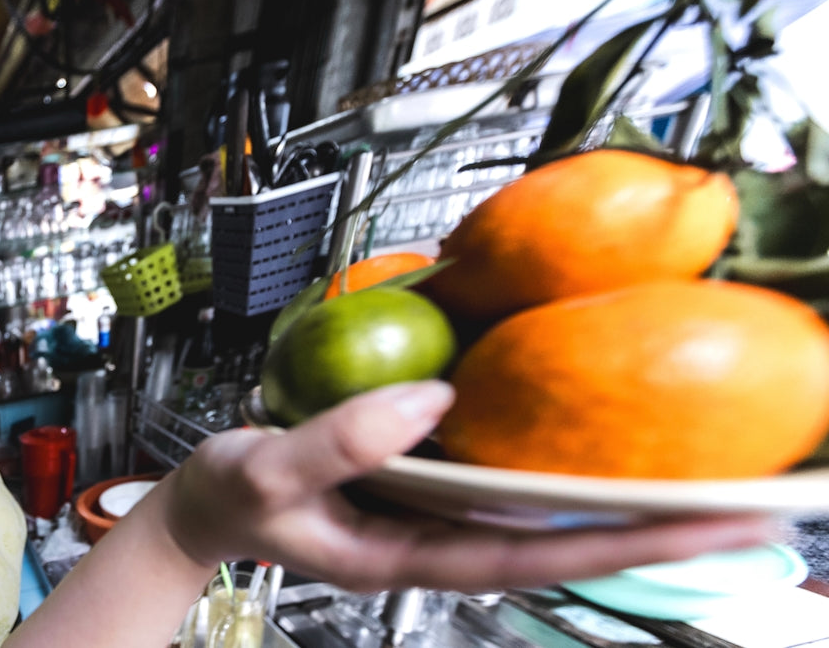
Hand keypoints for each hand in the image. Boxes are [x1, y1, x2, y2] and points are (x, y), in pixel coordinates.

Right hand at [165, 381, 773, 593]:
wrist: (208, 500)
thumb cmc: (230, 496)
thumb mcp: (267, 471)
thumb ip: (342, 441)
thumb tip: (436, 401)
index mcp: (409, 555)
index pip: (539, 558)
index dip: (629, 544)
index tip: (711, 523)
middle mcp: (441, 537)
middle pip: (566, 539)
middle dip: (656, 526)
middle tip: (751, 501)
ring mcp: (438, 508)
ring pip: (543, 507)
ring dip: (619, 492)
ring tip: (700, 470)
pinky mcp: (426, 474)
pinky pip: (506, 468)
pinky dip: (559, 454)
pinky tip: (593, 428)